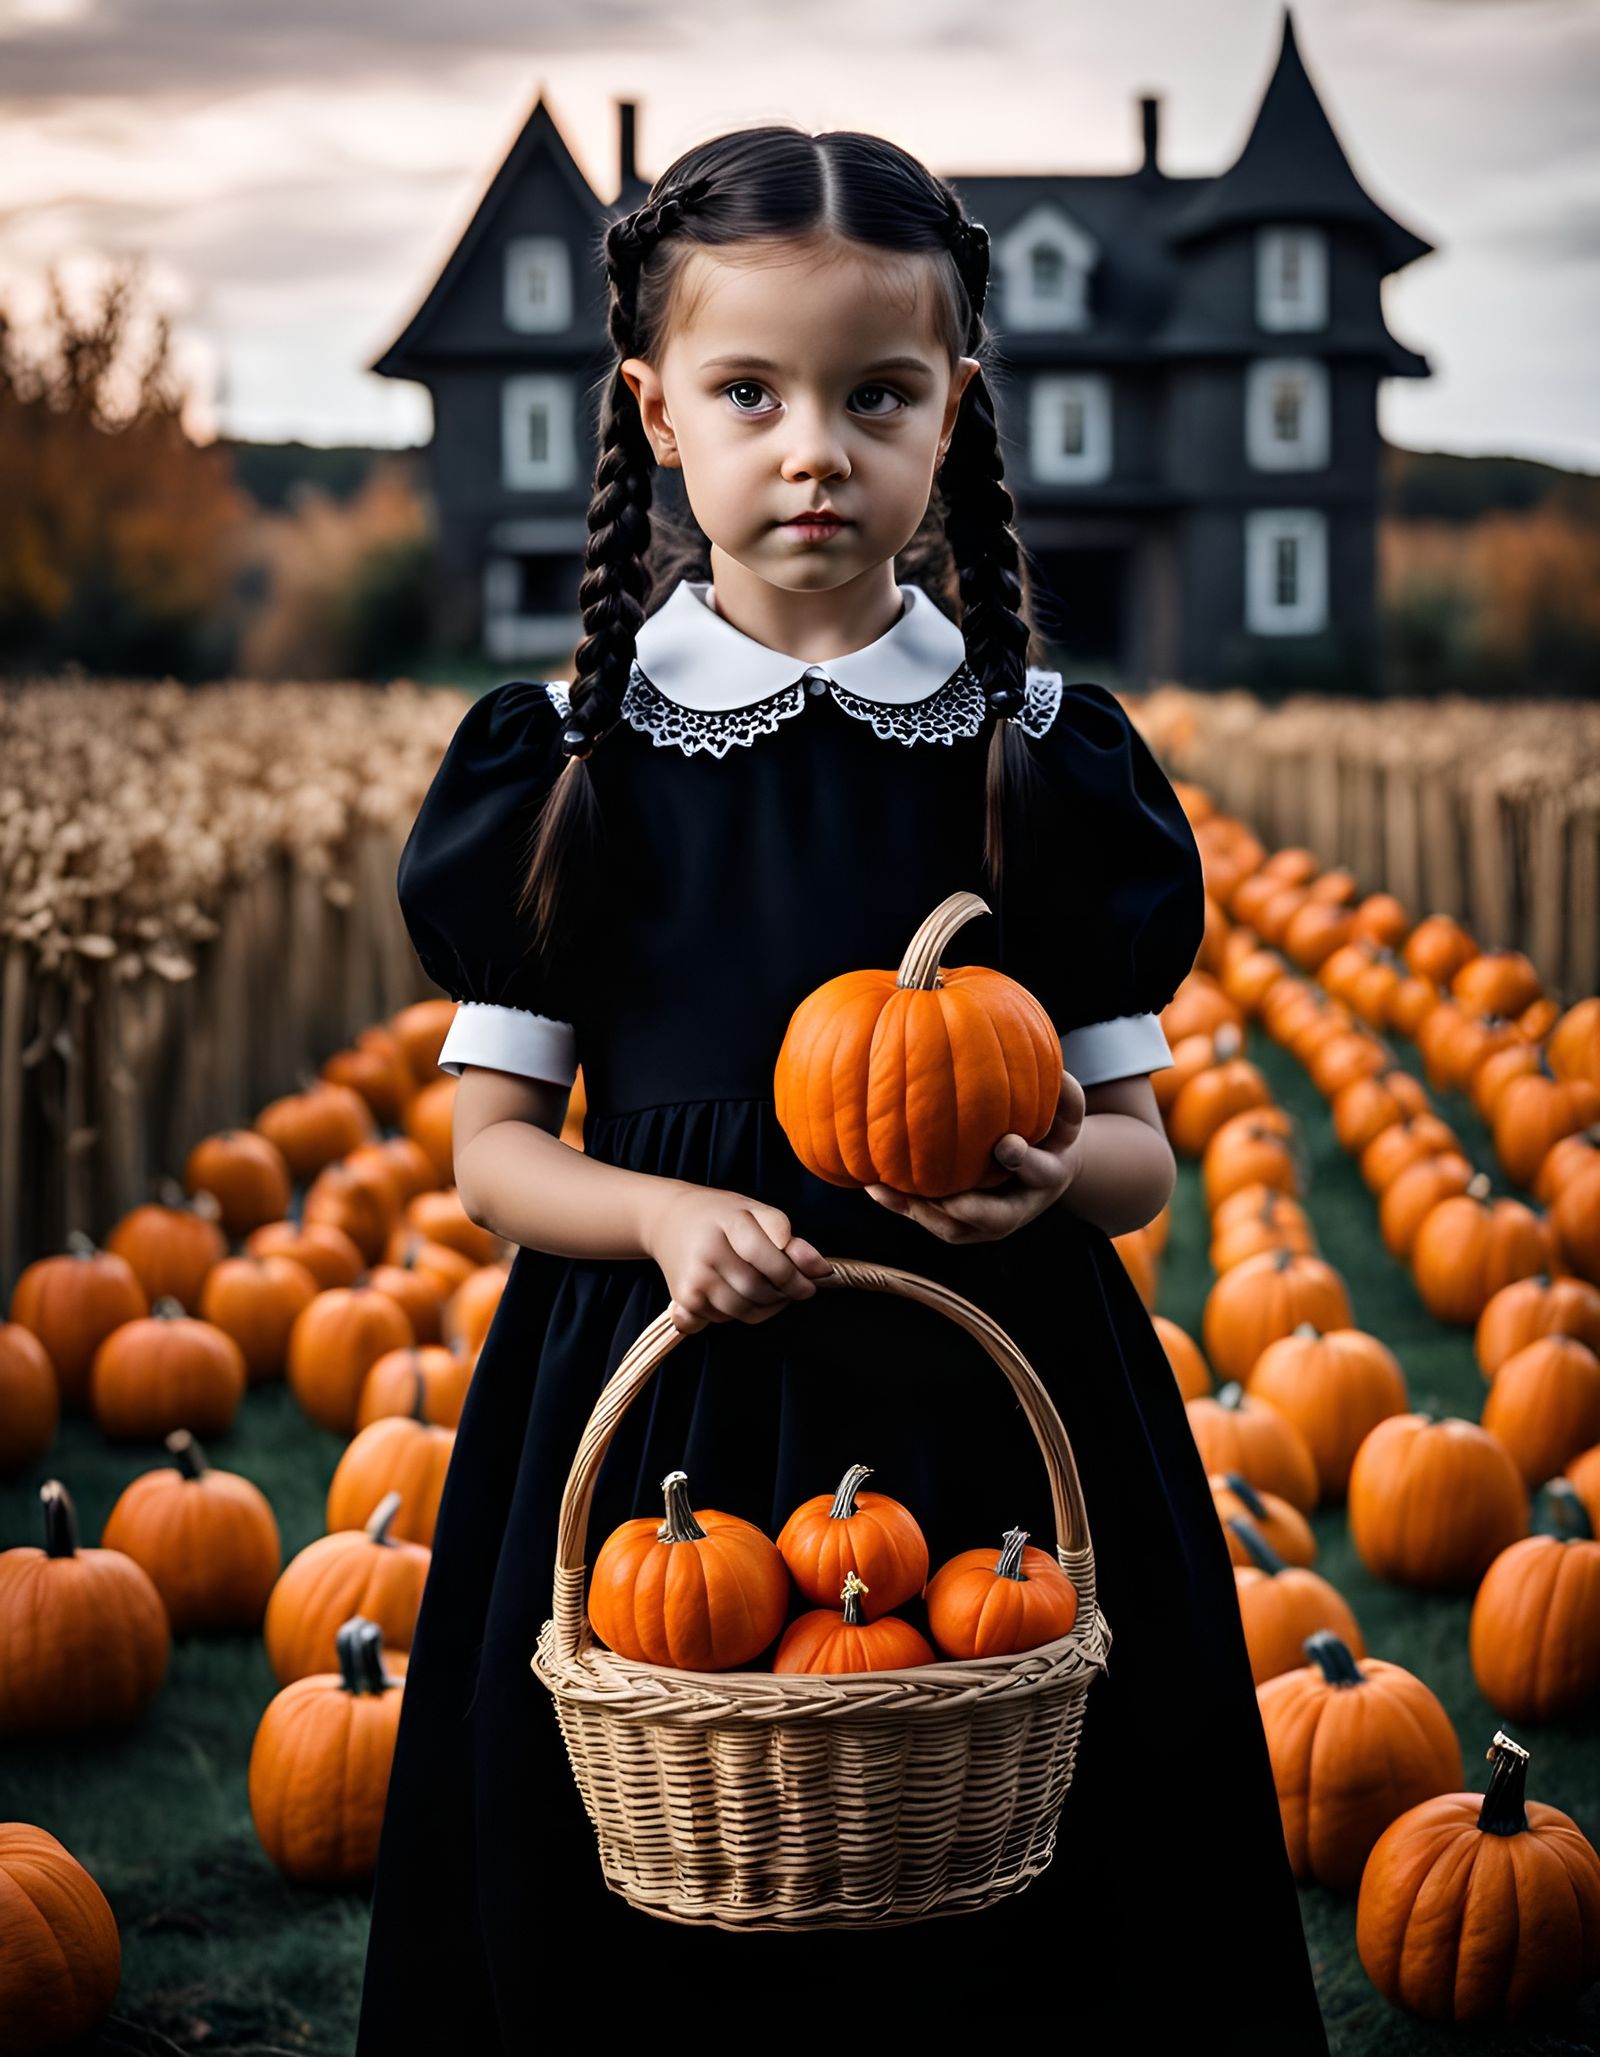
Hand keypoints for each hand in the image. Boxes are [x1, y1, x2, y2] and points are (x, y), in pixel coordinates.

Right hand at [644, 1182, 834, 1333]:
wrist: (667, 1220)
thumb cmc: (719, 1215)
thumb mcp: (754, 1211)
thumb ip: (788, 1237)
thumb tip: (821, 1269)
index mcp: (726, 1223)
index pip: (767, 1258)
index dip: (794, 1276)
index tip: (811, 1282)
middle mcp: (705, 1254)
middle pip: (758, 1290)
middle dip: (783, 1294)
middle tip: (792, 1287)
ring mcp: (692, 1281)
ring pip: (744, 1311)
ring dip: (764, 1307)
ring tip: (766, 1289)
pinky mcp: (683, 1301)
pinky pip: (723, 1321)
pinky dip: (737, 1314)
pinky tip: (735, 1294)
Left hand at [864, 1067, 1088, 1243]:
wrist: (1044, 1169)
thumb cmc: (1050, 1127)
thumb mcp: (1065, 1111)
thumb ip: (1064, 1092)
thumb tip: (1052, 1065)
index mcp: (1048, 1175)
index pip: (1040, 1171)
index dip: (1024, 1161)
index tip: (1006, 1145)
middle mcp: (1019, 1207)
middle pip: (994, 1218)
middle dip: (968, 1206)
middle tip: (935, 1189)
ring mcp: (988, 1224)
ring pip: (955, 1227)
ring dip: (921, 1210)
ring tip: (886, 1188)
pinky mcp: (963, 1226)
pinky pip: (931, 1220)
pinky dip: (903, 1205)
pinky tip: (875, 1184)